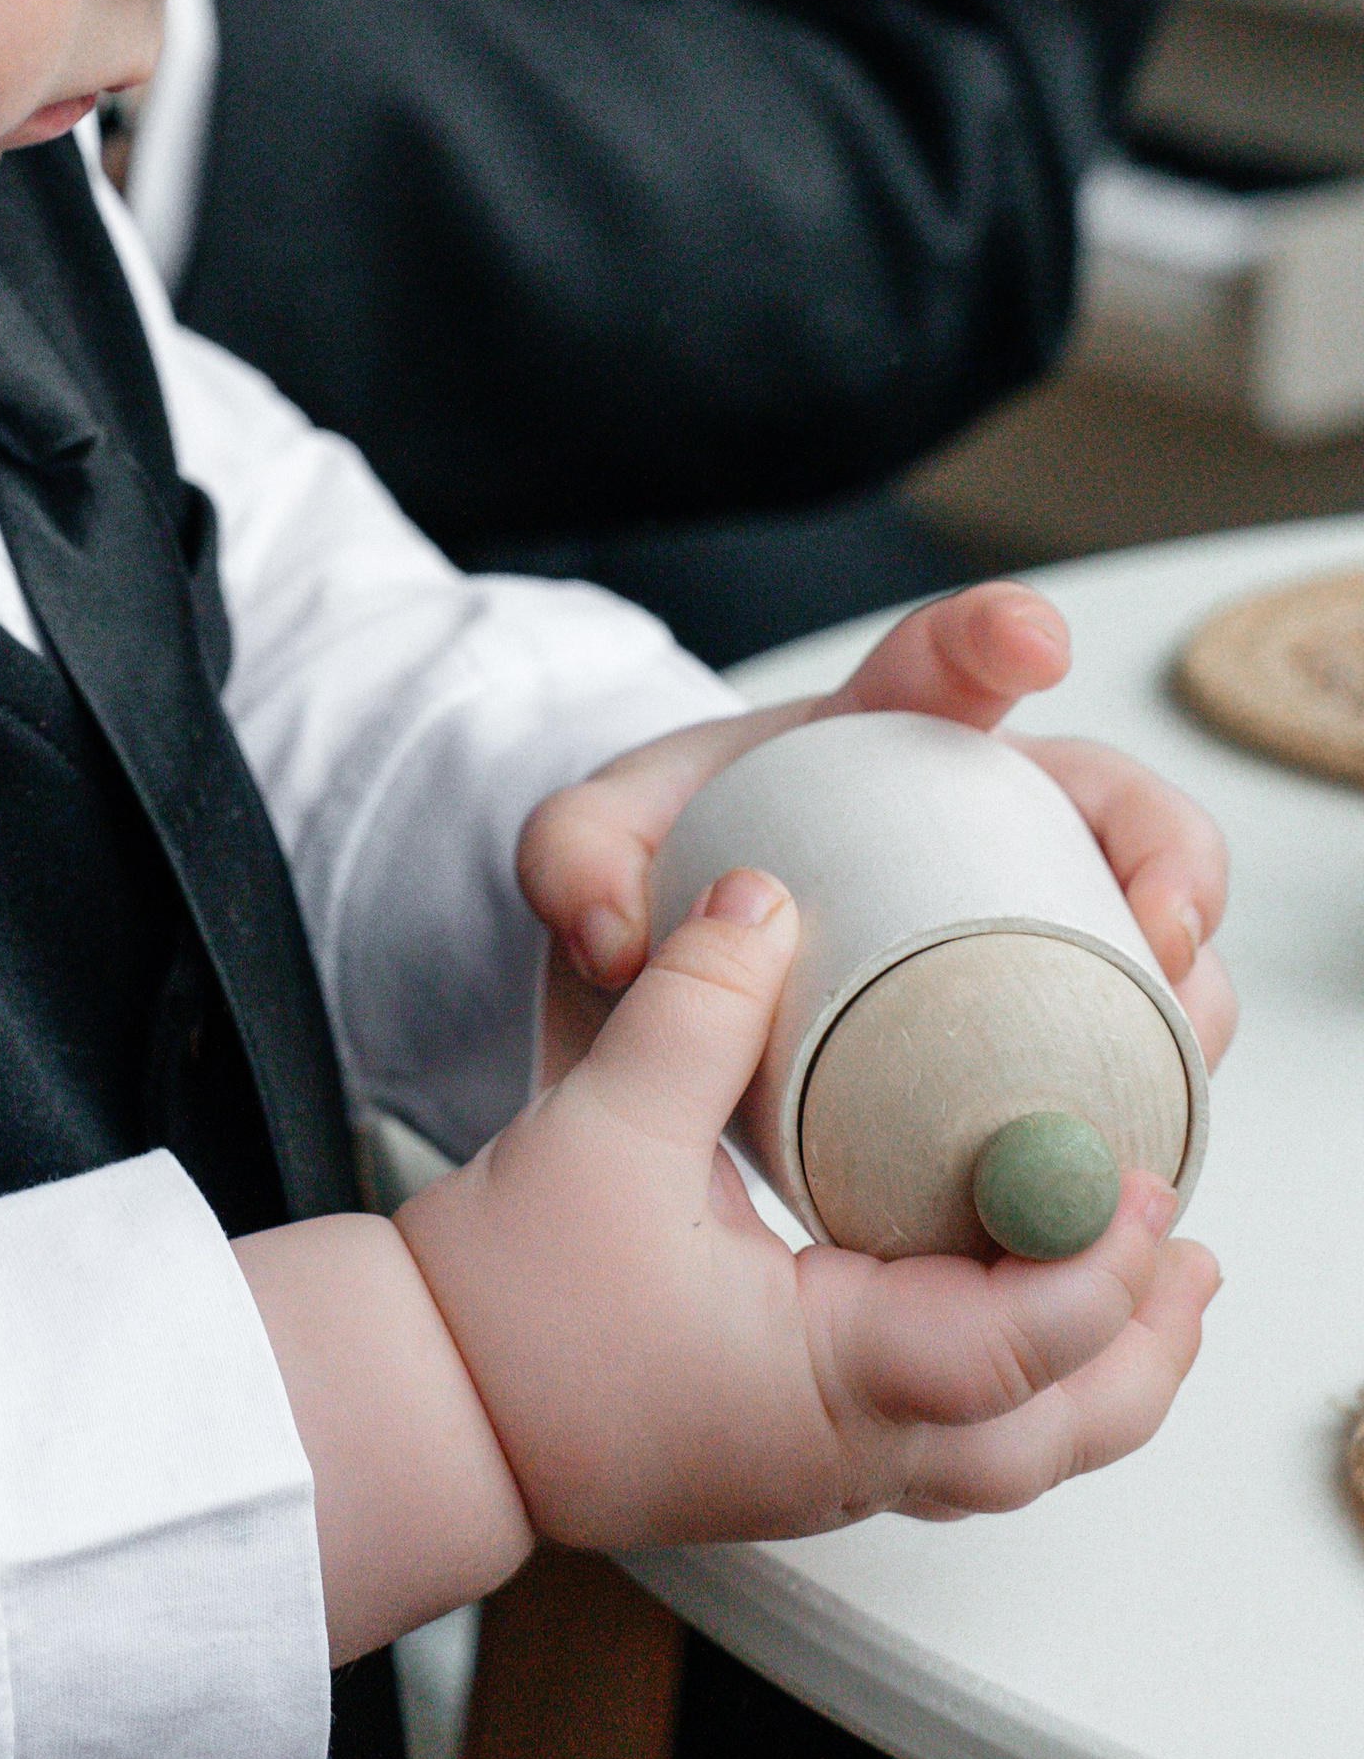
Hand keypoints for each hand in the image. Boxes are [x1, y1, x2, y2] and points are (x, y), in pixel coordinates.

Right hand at [401, 872, 1218, 1547]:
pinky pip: (966, 1447)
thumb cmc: (505, 1301)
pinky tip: (1023, 1324)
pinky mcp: (802, 1460)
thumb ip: (692, 1004)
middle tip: (1187, 1240)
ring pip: (1019, 1454)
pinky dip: (1029, 1393)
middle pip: (1058, 1426)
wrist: (427, 1409)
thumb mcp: (597, 1126)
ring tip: (1146, 1285)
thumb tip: (762, 896)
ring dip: (1099, 1373)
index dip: (1102, 1259)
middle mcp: (850, 1448)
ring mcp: (831, 1470)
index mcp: (826, 1376)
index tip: (1146, 1173)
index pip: (1020, 1340)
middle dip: (1142, 1337)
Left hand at [519, 581, 1234, 1071]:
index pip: (945, 659)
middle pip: (1107, 802)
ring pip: (1147, 928)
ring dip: (1186, 977)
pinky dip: (1157, 1076)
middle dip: (1161, 845)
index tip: (1031, 640)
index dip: (994, 636)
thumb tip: (620, 936)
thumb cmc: (657, 871)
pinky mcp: (1032, 1021)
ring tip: (1173, 1026)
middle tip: (1159, 914)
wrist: (673, 968)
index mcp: (873, 734)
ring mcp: (1017, 918)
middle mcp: (973, 818)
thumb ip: (573, 861)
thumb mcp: (593, 850)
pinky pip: (1126, 1040)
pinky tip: (1152, 1123)